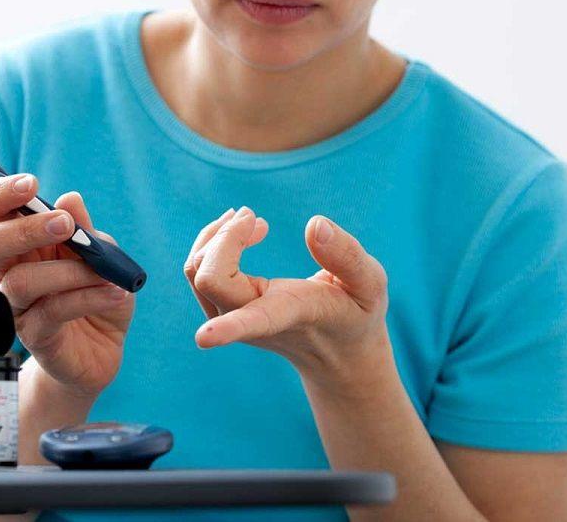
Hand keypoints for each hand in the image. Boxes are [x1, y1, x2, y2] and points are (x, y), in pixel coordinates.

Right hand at [0, 174, 133, 397]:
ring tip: (105, 274)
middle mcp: (9, 274)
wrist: (104, 349)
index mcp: (20, 246)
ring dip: (70, 271)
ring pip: (22, 282)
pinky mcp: (35, 337)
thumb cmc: (97, 293)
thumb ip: (85, 231)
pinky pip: (53, 311)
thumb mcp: (102, 255)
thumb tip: (70, 198)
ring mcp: (18, 308)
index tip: (31, 183)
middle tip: (63, 224)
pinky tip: (115, 292)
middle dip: (22, 229)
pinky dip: (89, 297)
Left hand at [184, 206, 390, 388]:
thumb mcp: (369, 285)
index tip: (205, 338)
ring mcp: (233, 316)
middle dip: (223, 237)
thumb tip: (314, 224)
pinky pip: (197, 272)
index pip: (254, 321)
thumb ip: (346, 256)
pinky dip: (211, 242)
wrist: (337, 350)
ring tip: (249, 217)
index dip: (229, 328)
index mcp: (290, 315)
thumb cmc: (356, 313)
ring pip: (196, 274)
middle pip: (210, 280)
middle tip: (254, 215)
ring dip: (213, 236)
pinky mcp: (223, 308)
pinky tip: (240, 230)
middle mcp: (253, 321)